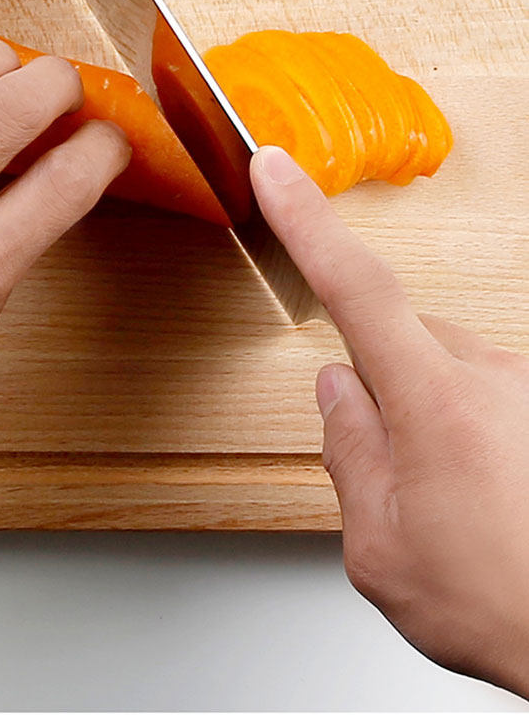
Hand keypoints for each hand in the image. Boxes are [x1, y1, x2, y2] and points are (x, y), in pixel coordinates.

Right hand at [251, 145, 528, 699]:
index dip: (307, 222)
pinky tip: (490, 489)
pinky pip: (490, 391)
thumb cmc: (503, 608)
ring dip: (434, 415)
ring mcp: (528, 388)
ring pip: (448, 369)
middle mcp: (493, 379)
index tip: (275, 171)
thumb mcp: (384, 550)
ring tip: (459, 498)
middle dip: (383, 388)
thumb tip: (336, 392)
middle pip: (402, 341)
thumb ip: (348, 454)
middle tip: (396, 477)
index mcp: (435, 406)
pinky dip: (475, 428)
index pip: (355, 288)